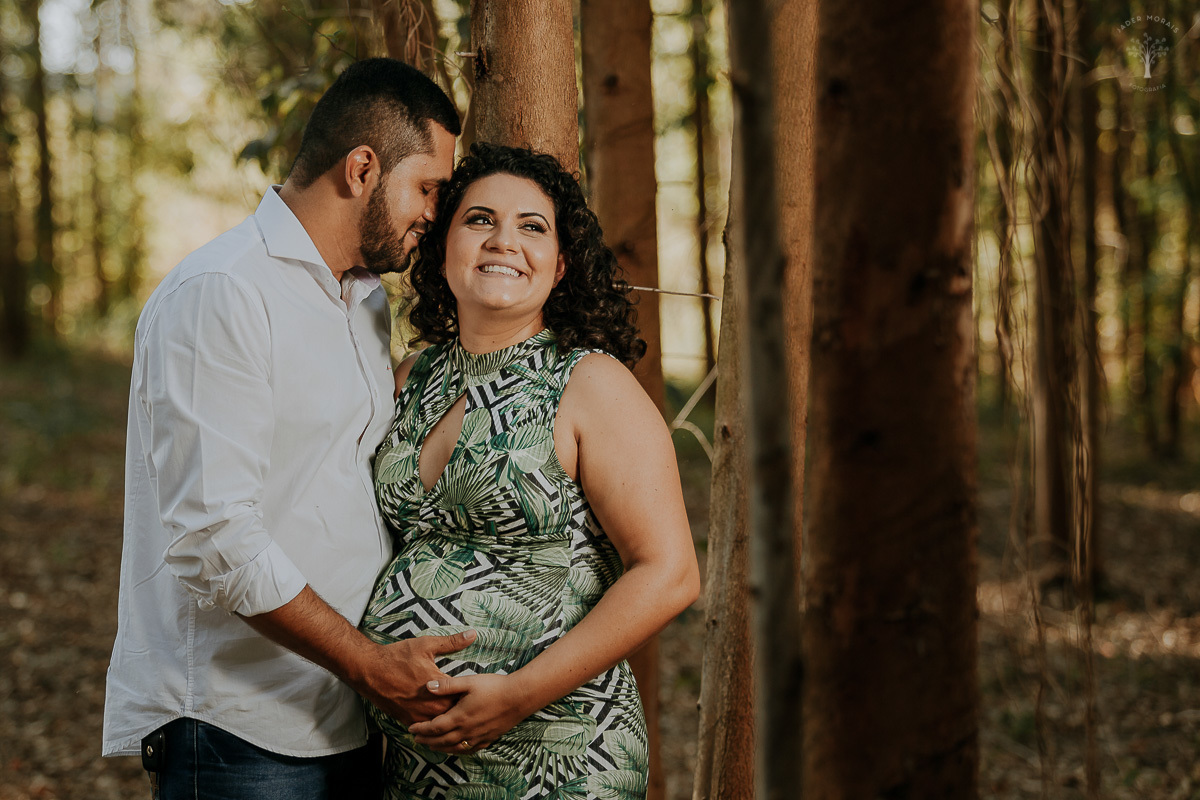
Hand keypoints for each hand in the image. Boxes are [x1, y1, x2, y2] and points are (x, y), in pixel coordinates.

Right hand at [357, 630, 476, 725]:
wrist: (369, 670)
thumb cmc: (397, 656)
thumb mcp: (426, 645)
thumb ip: (452, 642)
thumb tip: (473, 634)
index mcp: (439, 686)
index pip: (464, 695)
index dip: (472, 694)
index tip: (477, 691)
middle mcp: (430, 704)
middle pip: (455, 712)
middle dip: (462, 707)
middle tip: (470, 703)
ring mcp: (419, 715)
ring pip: (442, 722)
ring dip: (448, 717)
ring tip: (455, 711)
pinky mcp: (408, 721)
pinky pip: (427, 727)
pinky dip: (433, 723)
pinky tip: (437, 716)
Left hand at [407, 673, 530, 753]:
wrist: (519, 697)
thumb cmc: (495, 687)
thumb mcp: (469, 681)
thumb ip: (448, 685)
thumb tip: (427, 686)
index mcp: (460, 716)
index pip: (435, 727)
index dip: (421, 729)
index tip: (411, 728)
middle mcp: (467, 730)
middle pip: (442, 741)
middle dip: (427, 741)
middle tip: (416, 740)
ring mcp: (478, 736)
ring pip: (454, 748)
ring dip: (440, 748)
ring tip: (431, 745)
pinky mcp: (488, 738)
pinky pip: (469, 749)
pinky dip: (458, 751)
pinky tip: (456, 748)